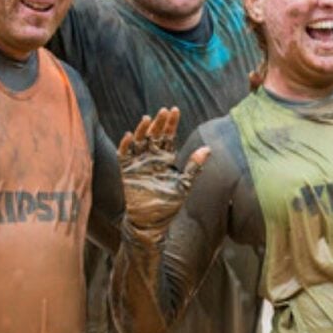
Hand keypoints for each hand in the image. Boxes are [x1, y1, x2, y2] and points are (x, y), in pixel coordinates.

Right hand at [118, 107, 209, 234]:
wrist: (151, 222)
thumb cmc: (168, 204)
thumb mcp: (185, 184)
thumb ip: (194, 166)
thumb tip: (208, 148)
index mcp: (166, 158)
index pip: (168, 136)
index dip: (171, 123)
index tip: (175, 110)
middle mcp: (151, 157)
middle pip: (154, 135)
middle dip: (159, 123)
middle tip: (163, 111)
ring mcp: (138, 163)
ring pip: (139, 141)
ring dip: (142, 129)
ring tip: (147, 119)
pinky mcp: (126, 171)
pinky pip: (124, 155)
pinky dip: (125, 145)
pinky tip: (129, 135)